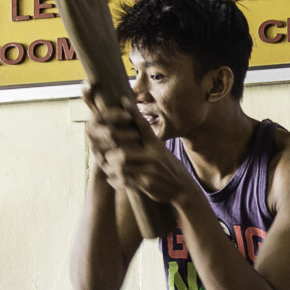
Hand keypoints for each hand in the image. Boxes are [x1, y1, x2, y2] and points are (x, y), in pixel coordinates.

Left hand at [83, 87, 193, 206]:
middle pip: (123, 151)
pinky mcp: (147, 184)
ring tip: (107, 168)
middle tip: (106, 156)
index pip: (143, 126)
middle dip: (111, 154)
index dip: (133, 113)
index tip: (123, 100)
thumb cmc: (171, 170)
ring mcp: (150, 171)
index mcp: (157, 146)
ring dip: (111, 168)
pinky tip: (111, 179)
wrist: (183, 189)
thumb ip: (150, 143)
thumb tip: (138, 130)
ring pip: (121, 167)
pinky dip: (115, 180)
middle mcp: (153, 157)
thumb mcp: (163, 153)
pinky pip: (125, 181)